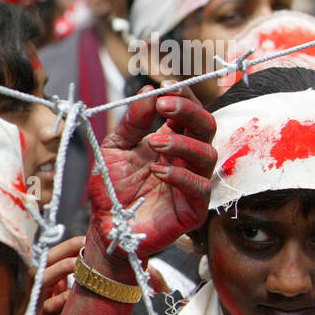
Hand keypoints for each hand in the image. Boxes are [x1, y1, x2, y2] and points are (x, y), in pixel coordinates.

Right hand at [26, 234, 82, 314]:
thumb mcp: (69, 304)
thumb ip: (77, 286)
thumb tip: (103, 267)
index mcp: (46, 287)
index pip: (50, 257)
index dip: (67, 246)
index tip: (86, 240)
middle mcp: (37, 294)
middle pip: (42, 263)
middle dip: (62, 252)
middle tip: (84, 250)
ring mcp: (35, 309)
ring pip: (39, 280)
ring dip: (59, 269)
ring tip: (78, 265)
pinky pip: (46, 308)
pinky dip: (59, 300)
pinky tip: (73, 295)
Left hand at [87, 86, 215, 271]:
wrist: (106, 226)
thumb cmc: (112, 188)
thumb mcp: (115, 149)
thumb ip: (132, 123)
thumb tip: (148, 90)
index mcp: (171, 141)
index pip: (189, 113)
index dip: (184, 97)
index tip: (166, 88)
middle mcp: (187, 159)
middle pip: (207, 128)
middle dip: (189, 112)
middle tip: (164, 104)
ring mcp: (192, 183)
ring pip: (208, 156)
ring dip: (183, 143)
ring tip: (155, 141)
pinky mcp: (193, 209)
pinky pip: (200, 188)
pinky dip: (181, 176)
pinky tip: (159, 171)